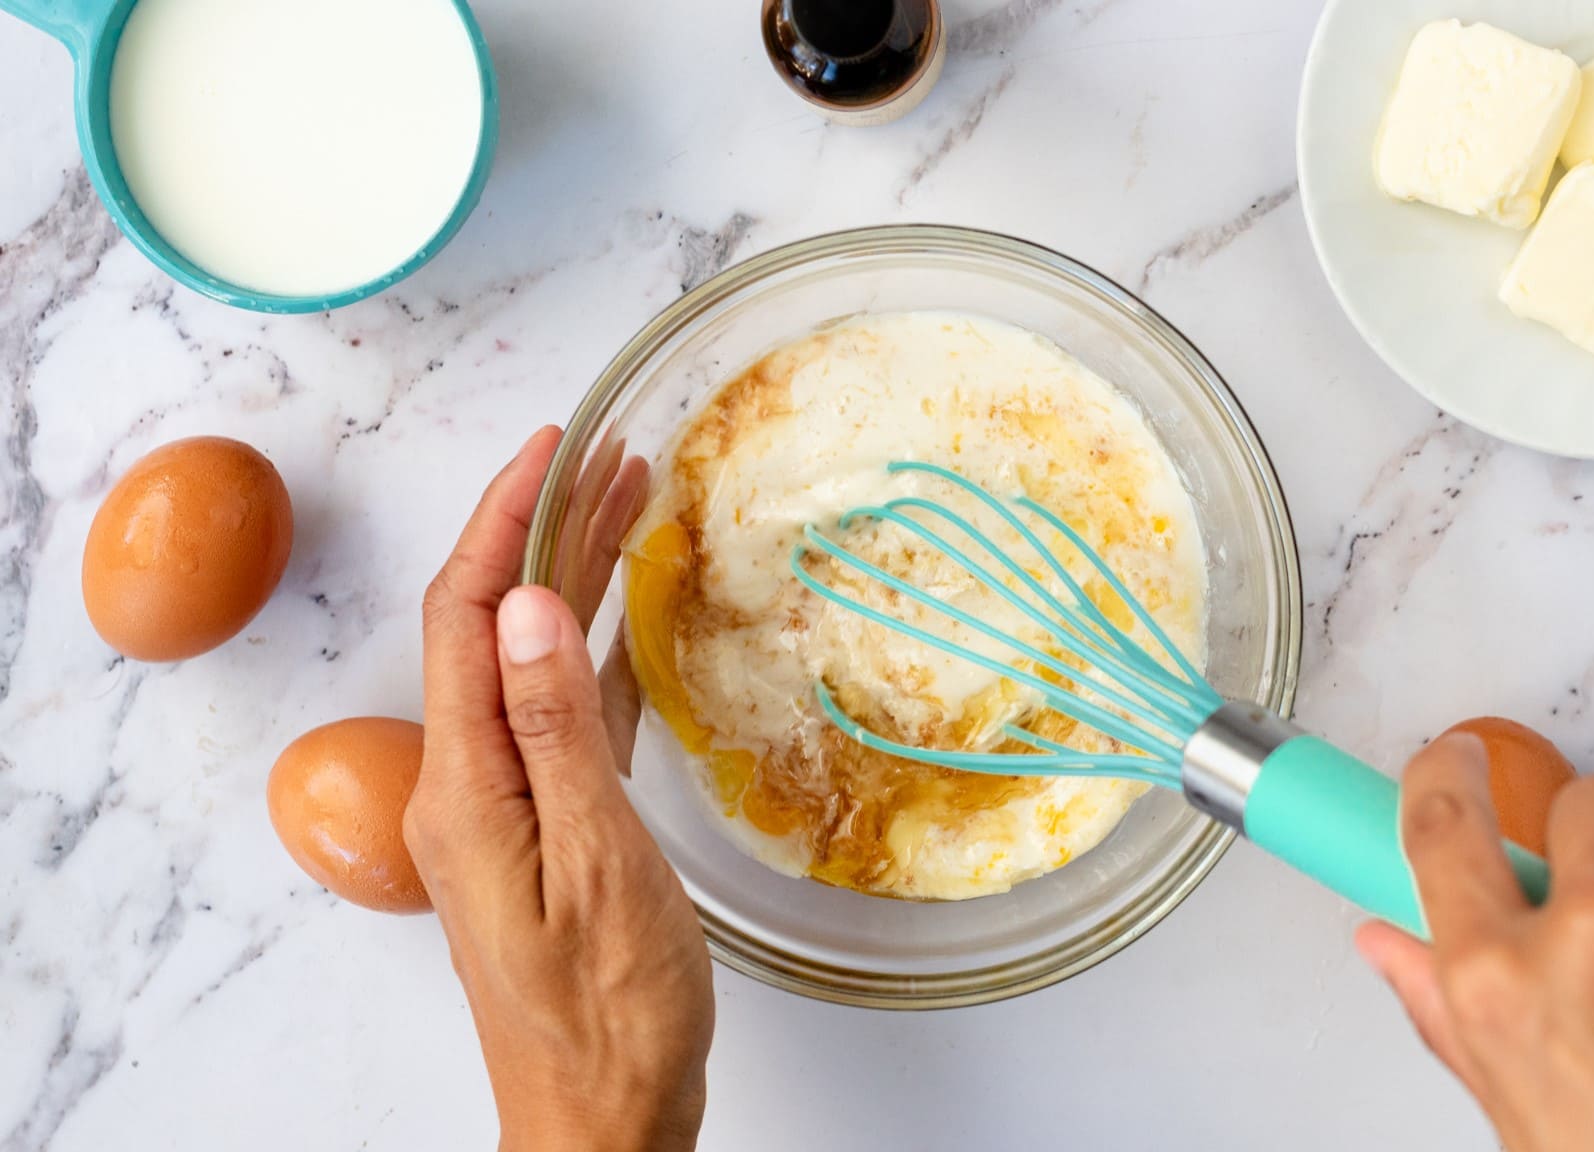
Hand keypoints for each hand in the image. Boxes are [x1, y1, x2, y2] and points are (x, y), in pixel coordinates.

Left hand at [407, 427, 712, 1151]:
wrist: (605, 1118)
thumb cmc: (609, 1013)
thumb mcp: (594, 862)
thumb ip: (557, 730)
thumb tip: (524, 606)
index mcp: (468, 788)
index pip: (464, 617)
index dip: (503, 519)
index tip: (554, 444)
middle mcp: (473, 788)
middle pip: (495, 628)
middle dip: (546, 531)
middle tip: (613, 456)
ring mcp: (508, 810)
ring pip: (533, 664)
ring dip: (574, 583)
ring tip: (632, 506)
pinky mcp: (550, 833)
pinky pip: (564, 717)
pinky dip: (596, 655)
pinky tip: (629, 622)